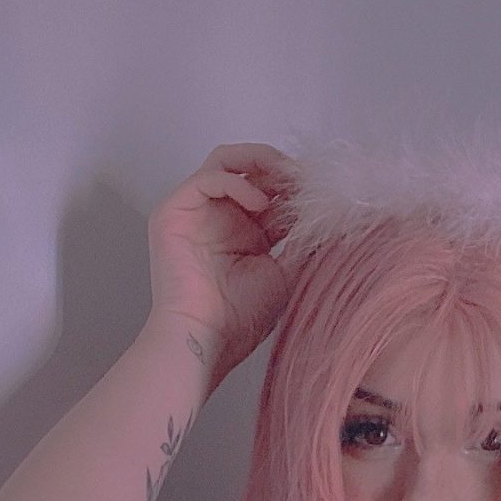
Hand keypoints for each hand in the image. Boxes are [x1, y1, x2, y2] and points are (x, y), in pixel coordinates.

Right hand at [147, 142, 299, 381]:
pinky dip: (237, 182)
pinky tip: (260, 203)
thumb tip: (326, 218)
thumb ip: (300, 243)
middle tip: (304, 177)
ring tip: (285, 177)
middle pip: (249, 169)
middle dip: (280, 169)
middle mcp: (220, 217)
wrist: (205, 339)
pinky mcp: (174, 211)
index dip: (295, 186)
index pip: (272, 192)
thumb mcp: (284, 274)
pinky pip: (207, 178)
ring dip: (259, 161)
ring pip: (226, 161)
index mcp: (246, 233)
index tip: (320, 189)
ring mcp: (196, 212)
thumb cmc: (239, 319)